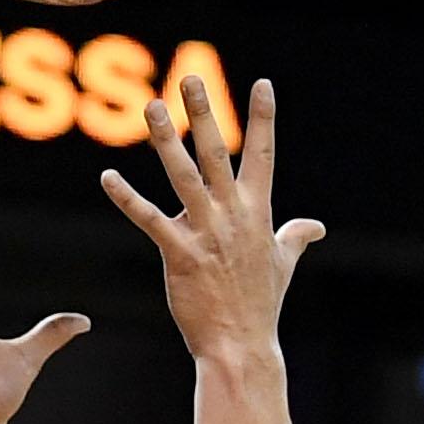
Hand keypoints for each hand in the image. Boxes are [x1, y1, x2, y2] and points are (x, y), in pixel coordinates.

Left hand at [102, 77, 321, 369]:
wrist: (240, 345)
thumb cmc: (260, 305)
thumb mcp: (283, 264)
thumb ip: (295, 237)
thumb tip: (316, 227)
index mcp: (258, 212)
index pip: (263, 155)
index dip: (263, 119)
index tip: (262, 84)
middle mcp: (232, 215)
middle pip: (216, 152)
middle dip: (203, 113)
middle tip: (189, 78)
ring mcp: (205, 232)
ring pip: (182, 176)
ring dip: (164, 140)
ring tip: (149, 107)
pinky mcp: (179, 254)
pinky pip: (148, 219)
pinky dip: (126, 198)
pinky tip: (107, 177)